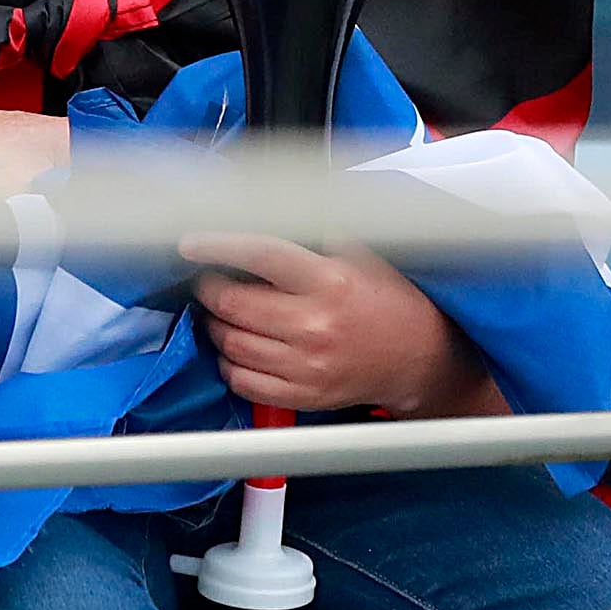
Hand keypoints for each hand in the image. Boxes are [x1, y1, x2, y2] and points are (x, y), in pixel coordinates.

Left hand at [178, 235, 495, 418]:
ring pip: (231, 344)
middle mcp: (314, 325)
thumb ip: (314, 235)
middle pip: (232, 305)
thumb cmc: (389, 300)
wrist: (421, 358)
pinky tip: (239, 346)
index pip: (259, 255)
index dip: (216, 246)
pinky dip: (230, 362)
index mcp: (328, 281)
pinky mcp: (303, 395)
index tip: (189, 243)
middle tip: (208, 279)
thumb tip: (263, 214)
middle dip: (208, 288)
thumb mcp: (361, 254)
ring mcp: (307, 365)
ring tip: (224, 312)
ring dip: (216, 325)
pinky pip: (243, 382)